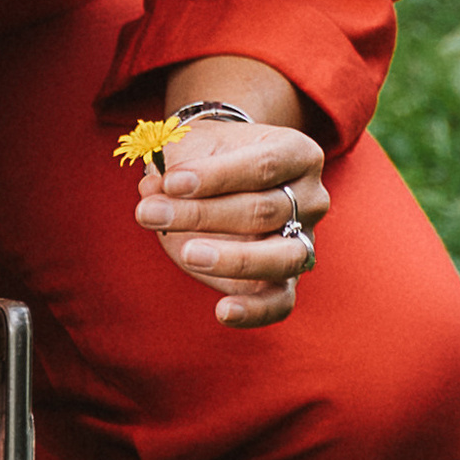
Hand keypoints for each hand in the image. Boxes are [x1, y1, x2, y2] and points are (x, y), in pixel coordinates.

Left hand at [135, 113, 328, 327]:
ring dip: (232, 259)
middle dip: (202, 214)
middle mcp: (311, 198)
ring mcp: (304, 241)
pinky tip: (222, 311)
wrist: (223, 180)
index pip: (263, 165)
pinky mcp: (287, 281)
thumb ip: (176, 167)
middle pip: (264, 210)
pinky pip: (281, 303)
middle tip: (148, 213)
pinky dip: (255, 311)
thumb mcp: (195, 148)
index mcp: (297, 154)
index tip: (170, 181)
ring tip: (187, 254)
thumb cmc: (211, 158)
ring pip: (281, 257)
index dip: (216, 175)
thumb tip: (153, 189)